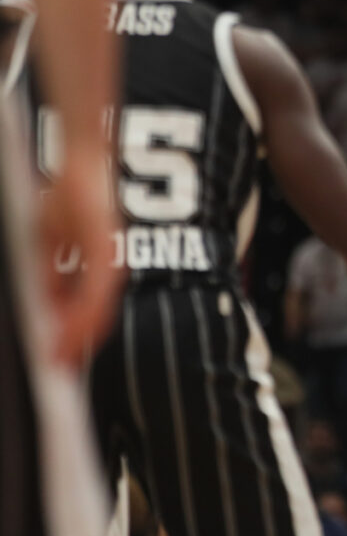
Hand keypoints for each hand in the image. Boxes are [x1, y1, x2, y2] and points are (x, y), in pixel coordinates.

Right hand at [39, 148, 122, 365]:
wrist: (85, 161)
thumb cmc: (73, 195)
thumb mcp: (54, 240)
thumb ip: (54, 273)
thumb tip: (48, 304)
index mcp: (99, 267)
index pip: (89, 311)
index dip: (74, 337)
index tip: (60, 362)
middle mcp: (108, 268)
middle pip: (95, 318)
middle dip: (75, 346)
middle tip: (58, 374)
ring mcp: (107, 260)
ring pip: (96, 312)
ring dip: (76, 339)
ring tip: (59, 363)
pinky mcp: (102, 250)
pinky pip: (94, 293)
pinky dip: (81, 318)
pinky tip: (69, 335)